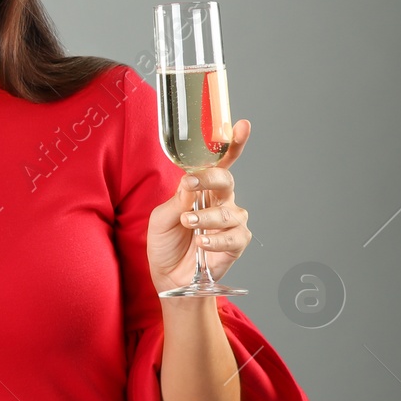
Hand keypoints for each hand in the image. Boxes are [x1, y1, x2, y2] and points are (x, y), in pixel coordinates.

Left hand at [146, 119, 253, 293]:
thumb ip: (176, 200)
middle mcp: (221, 201)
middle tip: (191, 184)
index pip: (220, 162)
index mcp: (203, 188)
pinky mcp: (237, 243)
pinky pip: (234, 236)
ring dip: (207, 216)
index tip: (240, 125)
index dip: (233, 143)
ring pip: (229, 211)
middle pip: (226, 180)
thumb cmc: (165, 242)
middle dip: (210, 178)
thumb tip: (190, 182)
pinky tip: (202, 243)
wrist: (168, 276)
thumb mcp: (160, 218)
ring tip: (188, 222)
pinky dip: (216, 239)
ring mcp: (231, 221)